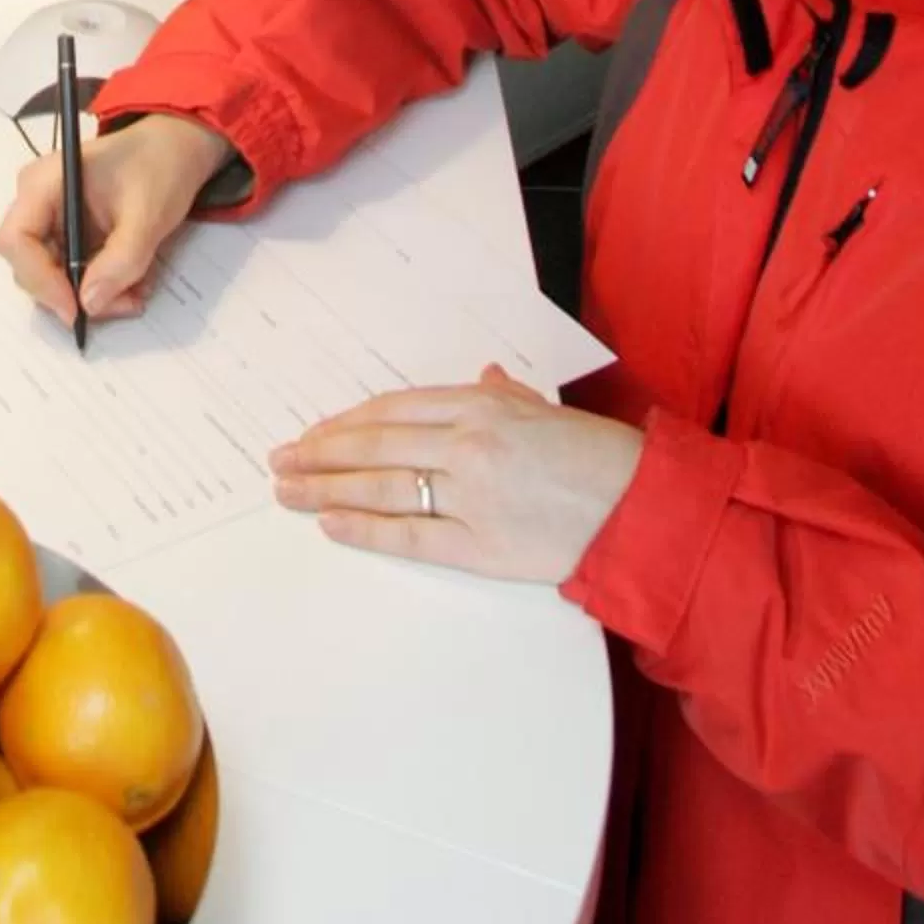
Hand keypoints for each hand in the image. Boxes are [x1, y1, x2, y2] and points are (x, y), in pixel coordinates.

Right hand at [0, 110, 234, 331]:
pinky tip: (132, 282)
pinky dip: (99, 286)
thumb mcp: (148, 214)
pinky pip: (70, 273)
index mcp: (44, 183)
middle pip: (30, 265)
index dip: (39, 280)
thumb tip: (89, 304)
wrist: (174, 149)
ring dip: (91, 295)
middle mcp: (37, 202)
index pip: (16, 240)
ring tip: (135, 294)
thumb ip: (120, 260)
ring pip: (51, 277)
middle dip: (71, 294)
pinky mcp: (67, 235)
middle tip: (122, 304)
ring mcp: (51, 220)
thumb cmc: (159, 166)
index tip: (75, 309)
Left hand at [269, 366, 642, 584]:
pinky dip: (364, 527)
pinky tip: (330, 522)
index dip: (347, 422)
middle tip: (280, 461)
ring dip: (325, 487)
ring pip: (380, 485)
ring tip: (287, 491)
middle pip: (374, 444)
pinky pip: (409, 534)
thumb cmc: (598, 457)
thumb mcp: (545, 411)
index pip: (393, 409)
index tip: (315, 432)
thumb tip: (479, 378)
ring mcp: (470, 494)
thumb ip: (503, 396)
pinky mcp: (480, 545)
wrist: (643, 509)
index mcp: (480, 406)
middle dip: (320, 452)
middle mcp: (467, 443)